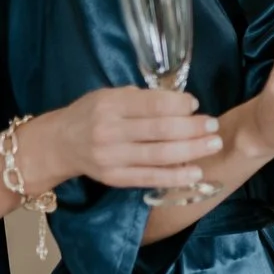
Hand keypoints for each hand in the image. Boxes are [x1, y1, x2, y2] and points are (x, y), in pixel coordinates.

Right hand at [65, 83, 219, 193]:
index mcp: (110, 105)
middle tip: (214, 126)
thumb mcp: (109, 95)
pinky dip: (175, 176)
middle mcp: (110, 131)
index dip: (180, 105)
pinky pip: (149, 178)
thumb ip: (141, 98)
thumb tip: (180, 103)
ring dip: (191, 150)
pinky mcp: (114, 178)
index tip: (195, 105)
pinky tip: (195, 172)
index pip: (153, 105)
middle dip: (193, 128)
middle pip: (160, 131)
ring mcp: (112, 158)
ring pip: (159, 156)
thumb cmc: (91, 113)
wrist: (60, 143)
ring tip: (213, 144)